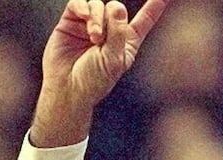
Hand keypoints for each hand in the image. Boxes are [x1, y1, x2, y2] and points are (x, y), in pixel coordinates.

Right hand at [31, 0, 169, 147]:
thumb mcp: (114, 59)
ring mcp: (89, 25)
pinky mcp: (71, 22)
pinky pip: (78, 4)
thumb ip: (119, 32)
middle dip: (111, 19)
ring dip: (96, 19)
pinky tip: (83, 17)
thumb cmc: (93, 80)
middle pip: (116, 9)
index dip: (155, 7)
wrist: (67, 88)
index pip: (144, 20)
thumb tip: (117, 6)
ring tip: (93, 38)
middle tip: (100, 39)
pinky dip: (82, 8)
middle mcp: (109, 31)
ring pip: (98, 5)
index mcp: (127, 42)